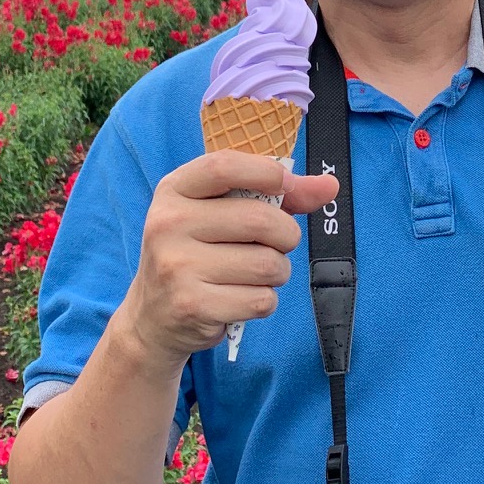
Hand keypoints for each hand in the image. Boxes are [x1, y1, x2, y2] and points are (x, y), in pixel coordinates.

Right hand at [122, 151, 337, 368]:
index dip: (265, 172)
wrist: (154, 317)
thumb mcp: (221, 214)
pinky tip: (241, 298)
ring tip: (255, 274)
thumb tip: (329, 185)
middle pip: (260, 219)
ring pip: (267, 263)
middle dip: (286, 235)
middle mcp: (167, 224)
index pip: (224, 166)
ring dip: (277, 272)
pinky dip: (264, 301)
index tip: (284, 184)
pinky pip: (261, 299)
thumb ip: (275, 195)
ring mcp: (176, 267)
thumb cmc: (200, 253)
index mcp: (173, 190)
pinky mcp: (192, 306)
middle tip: (277, 244)